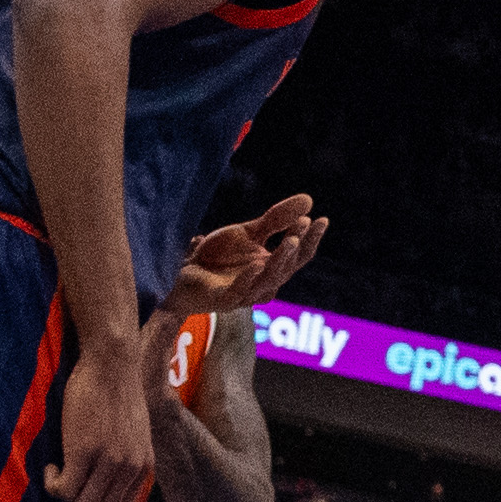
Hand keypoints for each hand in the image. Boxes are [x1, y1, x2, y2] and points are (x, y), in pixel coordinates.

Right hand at [45, 336, 155, 501]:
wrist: (114, 364)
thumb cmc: (119, 399)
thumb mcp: (134, 438)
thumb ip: (126, 469)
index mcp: (145, 467)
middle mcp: (132, 468)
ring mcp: (110, 461)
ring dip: (62, 501)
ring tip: (57, 477)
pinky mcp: (85, 452)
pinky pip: (62, 489)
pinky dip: (52, 484)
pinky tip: (51, 466)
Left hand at [163, 195, 327, 318]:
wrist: (179, 274)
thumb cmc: (217, 256)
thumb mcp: (249, 232)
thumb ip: (276, 219)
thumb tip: (309, 200)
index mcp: (273, 269)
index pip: (300, 255)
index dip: (312, 238)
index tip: (321, 219)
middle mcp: (264, 284)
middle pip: (288, 267)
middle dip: (298, 245)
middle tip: (304, 223)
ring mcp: (244, 294)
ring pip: (269, 279)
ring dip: (280, 260)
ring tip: (290, 239)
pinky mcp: (222, 301)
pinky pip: (239, 292)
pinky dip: (248, 279)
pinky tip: (256, 264)